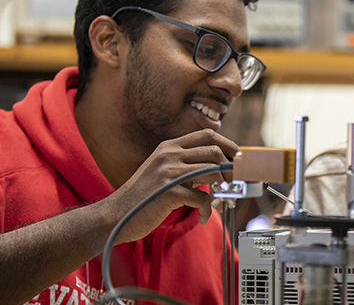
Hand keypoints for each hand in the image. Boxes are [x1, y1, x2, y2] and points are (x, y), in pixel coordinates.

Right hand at [98, 129, 238, 243]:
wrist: (116, 215)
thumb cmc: (143, 197)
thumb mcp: (162, 171)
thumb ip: (185, 166)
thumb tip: (216, 168)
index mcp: (168, 147)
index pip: (206, 134)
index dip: (227, 144)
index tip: (236, 157)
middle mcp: (169, 155)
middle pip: (214, 151)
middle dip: (229, 167)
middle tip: (233, 182)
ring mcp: (169, 172)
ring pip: (212, 170)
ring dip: (221, 187)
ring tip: (218, 199)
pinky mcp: (171, 191)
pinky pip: (203, 197)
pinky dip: (207, 210)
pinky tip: (203, 218)